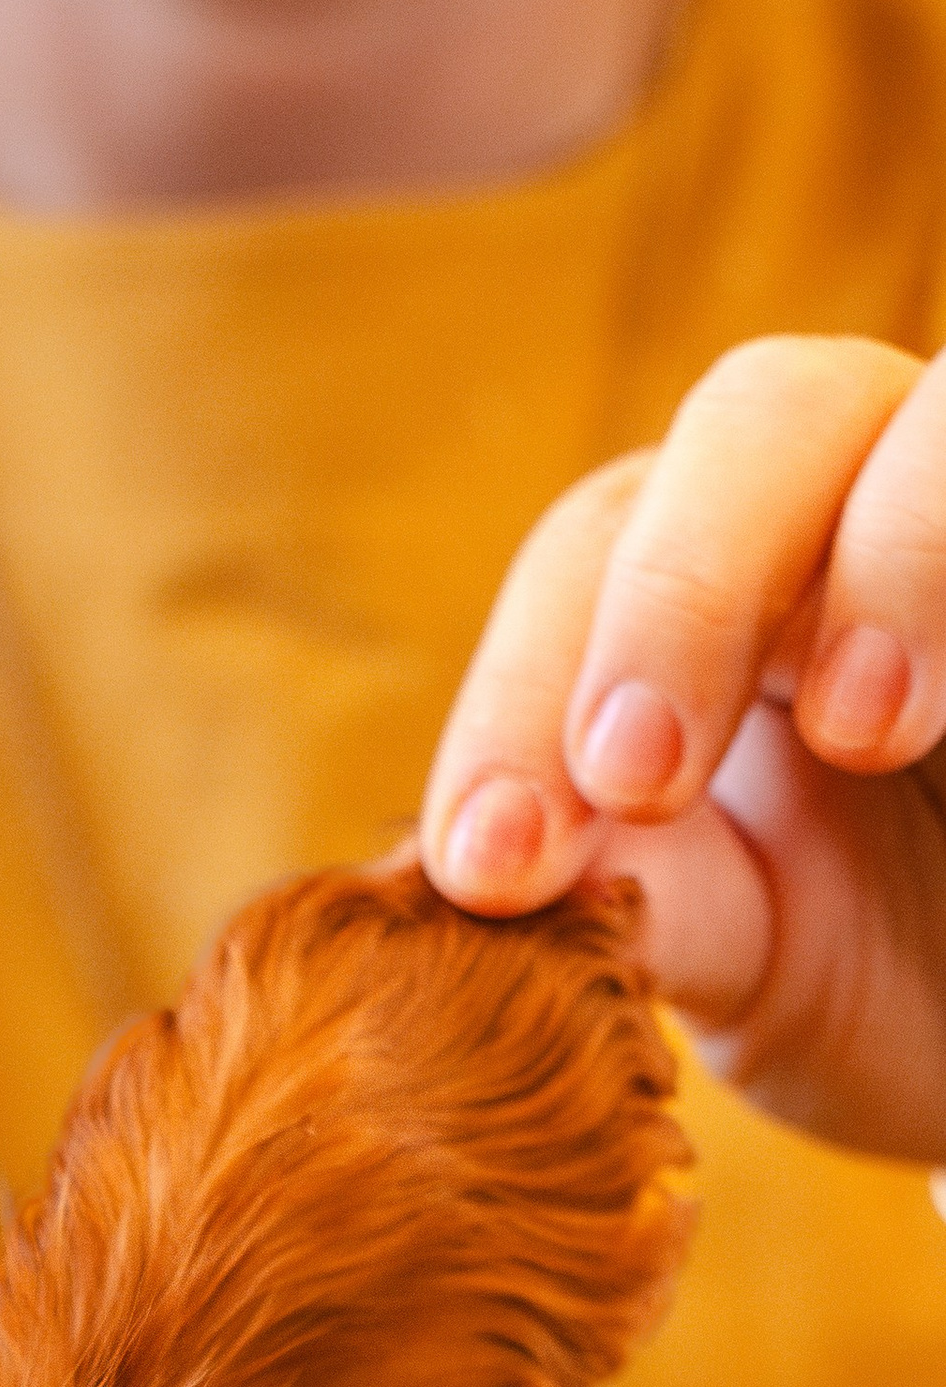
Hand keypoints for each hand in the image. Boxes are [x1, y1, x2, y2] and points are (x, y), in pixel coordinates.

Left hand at [419, 336, 945, 1163]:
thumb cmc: (889, 972)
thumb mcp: (749, 954)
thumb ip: (645, 897)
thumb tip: (505, 877)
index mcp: (728, 563)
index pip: (591, 554)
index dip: (520, 698)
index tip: (486, 871)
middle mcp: (867, 481)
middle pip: (764, 415)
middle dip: (682, 593)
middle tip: (636, 779)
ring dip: (895, 556)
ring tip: (862, 734)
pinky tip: (937, 715)